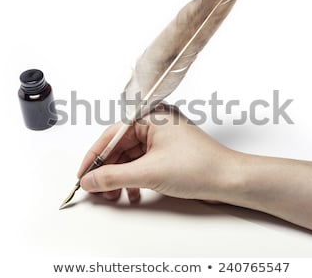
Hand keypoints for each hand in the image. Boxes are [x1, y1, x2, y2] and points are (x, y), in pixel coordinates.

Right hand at [78, 105, 238, 202]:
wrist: (229, 180)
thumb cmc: (199, 166)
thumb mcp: (149, 172)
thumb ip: (114, 176)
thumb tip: (90, 179)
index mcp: (150, 116)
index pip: (112, 135)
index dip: (94, 157)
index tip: (83, 175)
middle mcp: (155, 124)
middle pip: (120, 148)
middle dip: (108, 171)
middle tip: (98, 190)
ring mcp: (162, 139)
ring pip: (131, 158)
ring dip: (121, 178)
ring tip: (115, 195)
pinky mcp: (168, 154)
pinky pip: (143, 164)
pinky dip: (135, 179)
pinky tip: (133, 194)